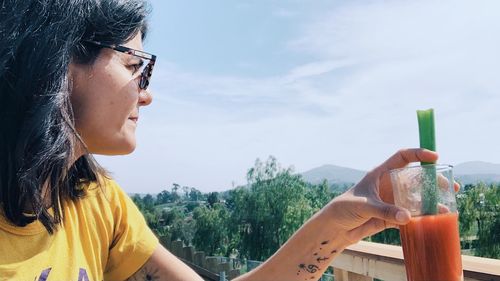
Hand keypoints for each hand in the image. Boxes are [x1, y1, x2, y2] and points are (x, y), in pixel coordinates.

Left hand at [323, 148, 451, 243]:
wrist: (336, 228)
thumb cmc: (344, 208)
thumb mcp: (364, 206)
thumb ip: (384, 211)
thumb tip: (407, 217)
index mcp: (380, 174)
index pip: (402, 157)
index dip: (418, 154)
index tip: (434, 157)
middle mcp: (389, 185)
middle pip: (416, 178)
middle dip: (434, 180)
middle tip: (451, 186)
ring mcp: (392, 201)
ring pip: (417, 197)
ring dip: (432, 200)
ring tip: (448, 205)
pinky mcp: (392, 217)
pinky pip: (412, 215)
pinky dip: (423, 217)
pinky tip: (436, 220)